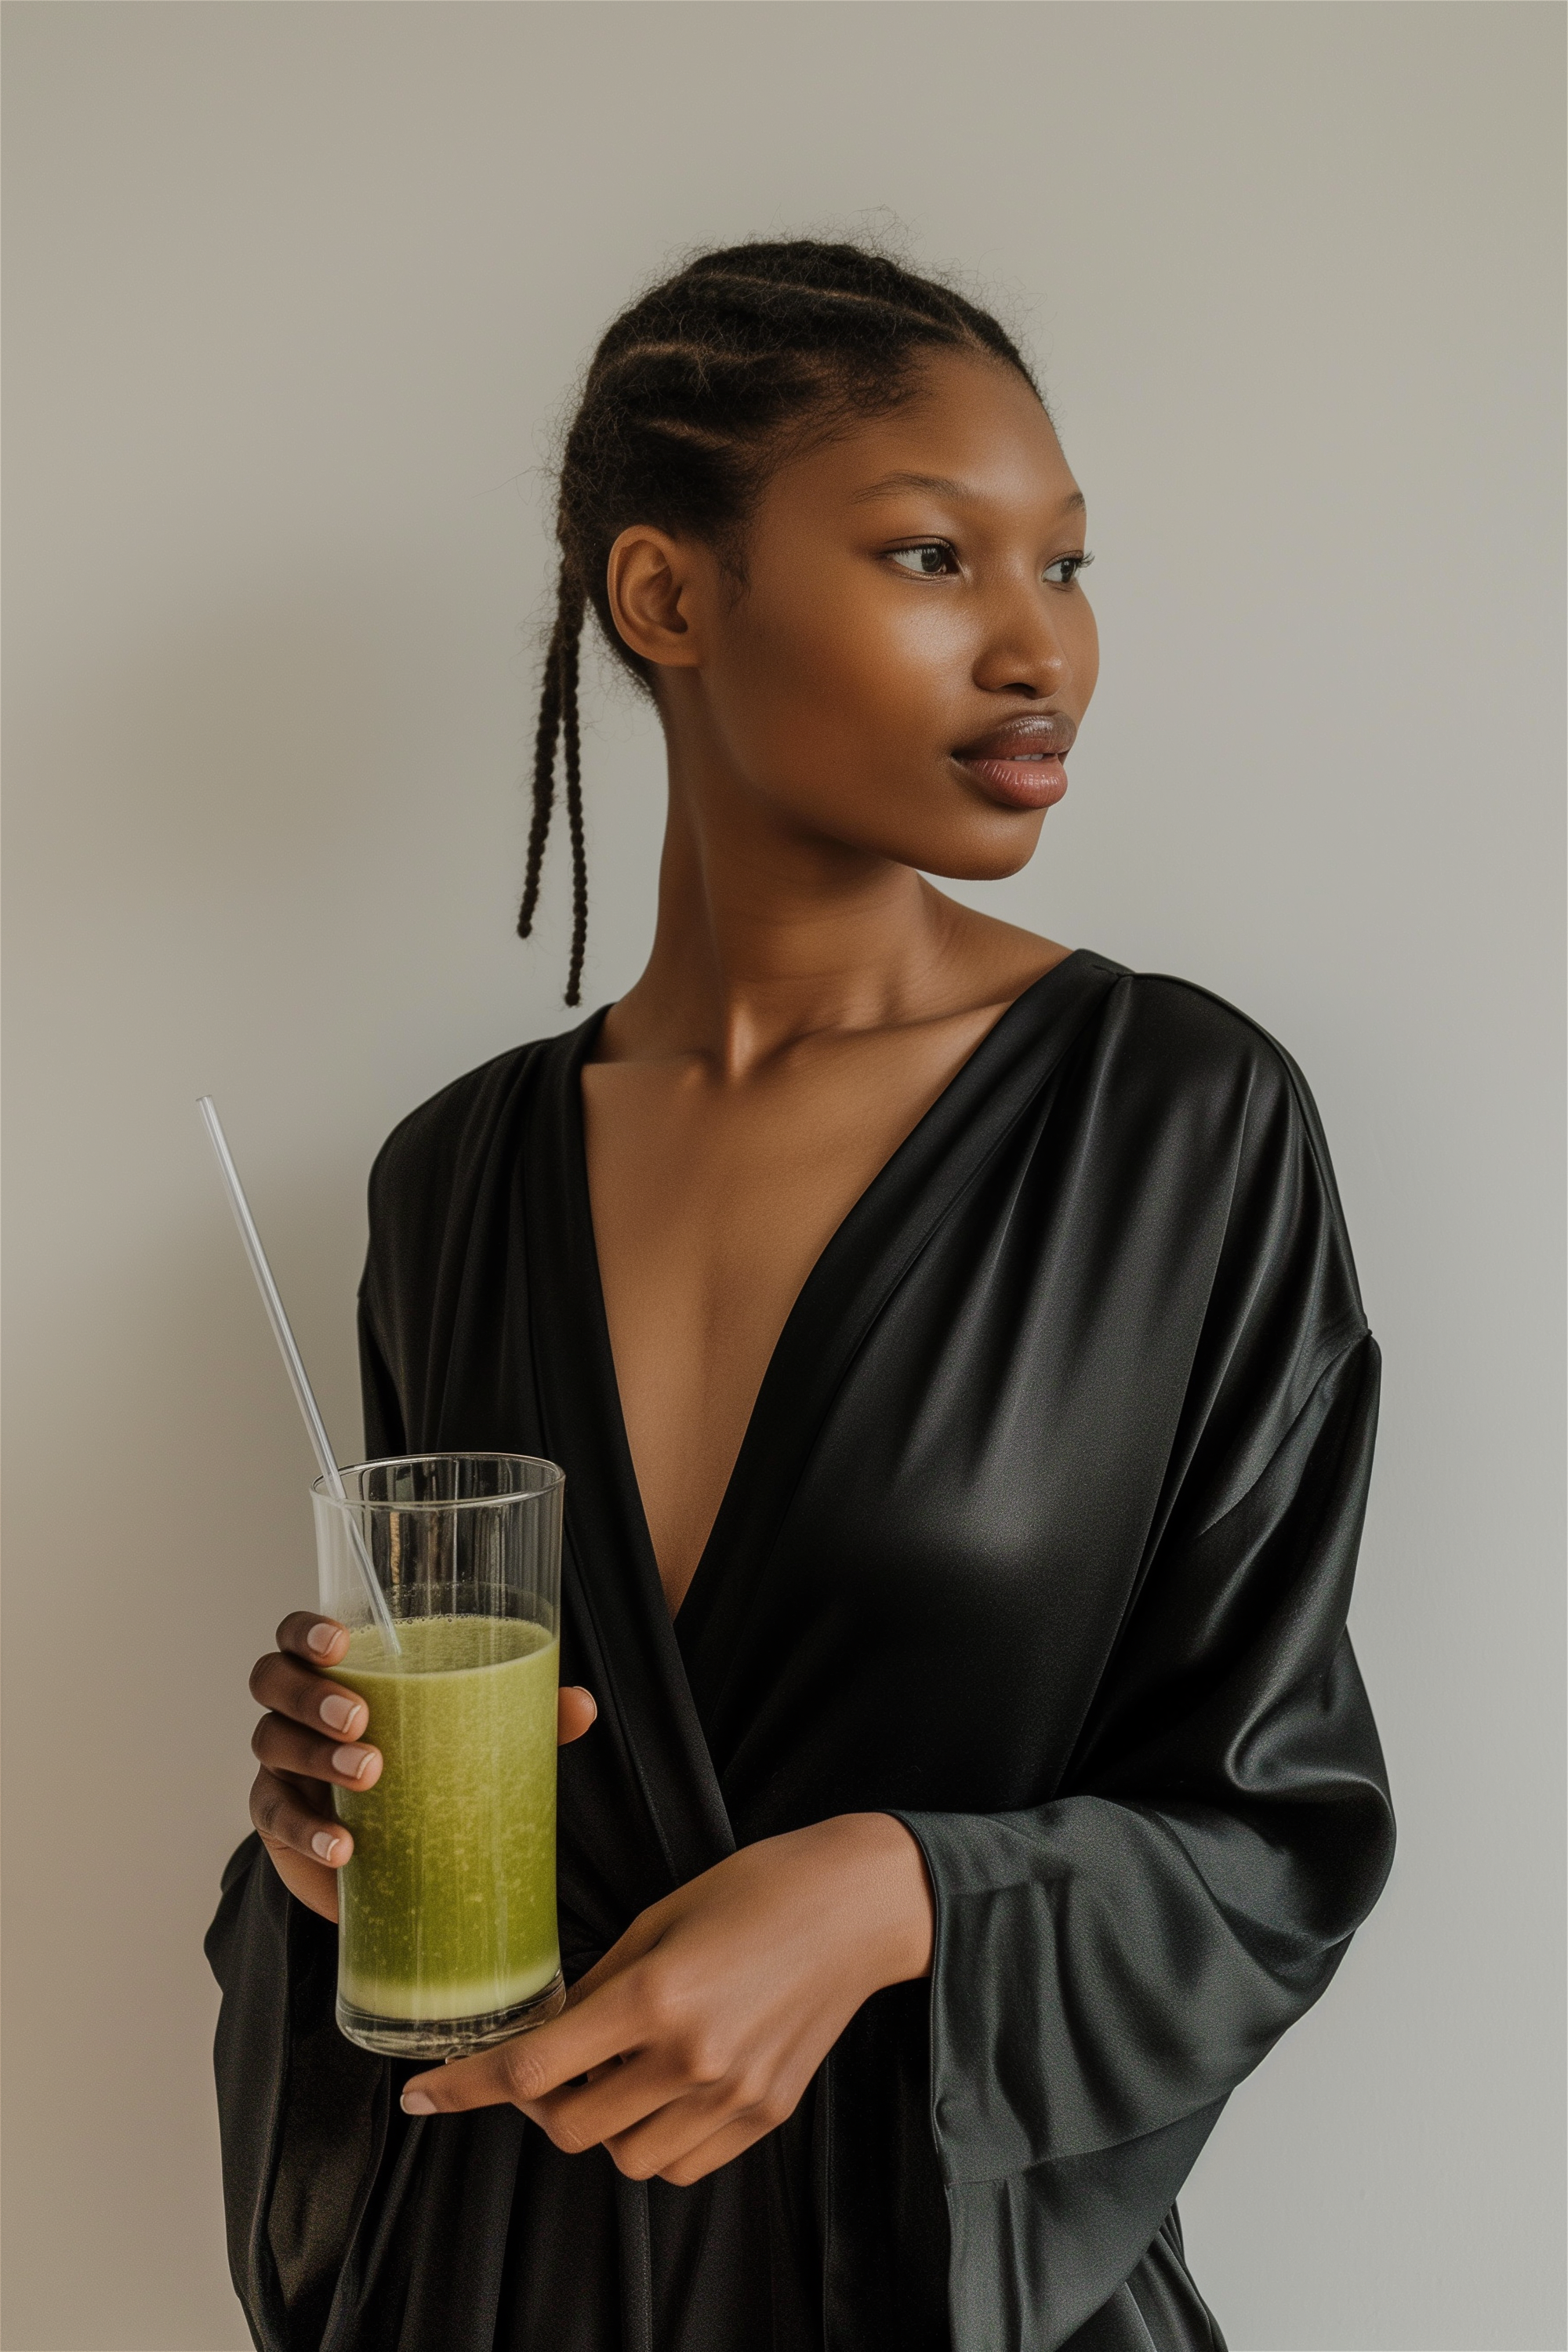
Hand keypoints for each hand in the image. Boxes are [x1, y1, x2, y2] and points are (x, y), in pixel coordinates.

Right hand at [247, 1611, 596, 1921]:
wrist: (393, 1854)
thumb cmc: (427, 1764)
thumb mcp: (470, 1733)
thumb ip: (523, 1712)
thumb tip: (581, 1705)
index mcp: (341, 1671)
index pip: (298, 1633)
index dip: (306, 1630)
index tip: (339, 1643)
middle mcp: (298, 1708)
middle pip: (273, 1679)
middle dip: (312, 1694)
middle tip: (362, 1718)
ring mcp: (282, 1764)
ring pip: (271, 1741)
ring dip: (316, 1754)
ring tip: (369, 1773)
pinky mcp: (281, 1820)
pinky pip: (276, 1817)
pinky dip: (308, 1831)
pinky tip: (344, 1847)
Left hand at [399, 1813, 933, 2182]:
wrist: (859, 1907)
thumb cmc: (758, 1888)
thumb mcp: (661, 1918)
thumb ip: (601, 1986)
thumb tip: (549, 2032)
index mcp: (655, 1995)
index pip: (533, 2067)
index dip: (466, 2086)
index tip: (423, 2097)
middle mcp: (690, 2057)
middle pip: (570, 2128)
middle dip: (542, 2103)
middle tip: (552, 2064)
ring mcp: (732, 2095)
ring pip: (624, 2158)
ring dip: (601, 2125)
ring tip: (618, 2071)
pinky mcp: (765, 2116)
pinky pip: (679, 2164)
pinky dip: (653, 2142)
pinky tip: (663, 2091)